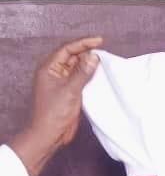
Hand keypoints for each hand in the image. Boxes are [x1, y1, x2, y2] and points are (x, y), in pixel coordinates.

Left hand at [9, 36, 102, 175]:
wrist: (49, 134)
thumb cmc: (53, 113)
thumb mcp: (70, 91)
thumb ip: (82, 73)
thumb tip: (94, 57)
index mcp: (49, 68)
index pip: (67, 49)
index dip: (83, 43)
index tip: (99, 41)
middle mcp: (55, 73)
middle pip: (72, 56)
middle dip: (87, 52)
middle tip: (104, 52)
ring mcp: (62, 82)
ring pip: (77, 67)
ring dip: (89, 64)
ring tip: (104, 62)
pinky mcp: (69, 92)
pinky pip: (80, 79)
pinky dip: (90, 76)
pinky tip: (100, 75)